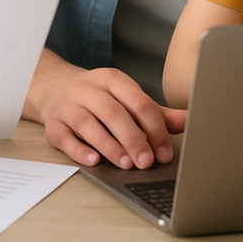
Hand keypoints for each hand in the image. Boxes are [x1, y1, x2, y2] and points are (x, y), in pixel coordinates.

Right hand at [24, 49, 185, 168]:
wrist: (55, 88)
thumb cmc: (98, 96)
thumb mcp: (126, 97)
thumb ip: (156, 112)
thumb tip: (189, 120)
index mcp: (112, 80)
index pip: (138, 102)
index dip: (154, 128)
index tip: (165, 152)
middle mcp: (88, 89)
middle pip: (113, 112)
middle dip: (133, 138)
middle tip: (147, 161)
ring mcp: (68, 105)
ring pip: (88, 123)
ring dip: (108, 145)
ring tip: (125, 163)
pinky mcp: (54, 124)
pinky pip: (65, 137)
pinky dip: (79, 150)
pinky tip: (94, 160)